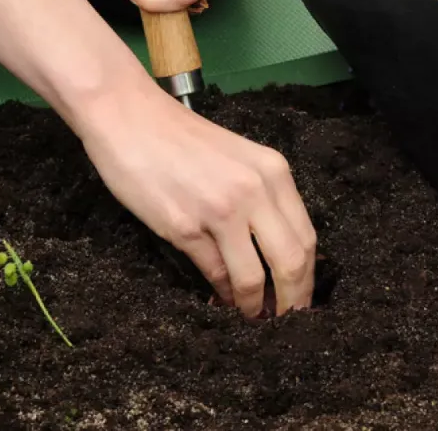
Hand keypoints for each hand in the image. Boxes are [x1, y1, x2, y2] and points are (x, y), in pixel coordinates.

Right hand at [72, 80, 317, 317]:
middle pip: (291, 262)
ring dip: (254, 306)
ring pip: (254, 277)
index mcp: (273, 171)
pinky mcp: (184, 226)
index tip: (302, 299)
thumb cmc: (180, 138)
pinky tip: (220, 299)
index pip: (307, 237)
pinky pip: (214, 273)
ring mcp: (220, 210)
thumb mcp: (237, 158)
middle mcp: (254, 190)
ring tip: (251, 317)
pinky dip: (221, 294)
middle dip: (291, 301)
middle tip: (285, 322)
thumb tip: (277, 254)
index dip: (308, 278)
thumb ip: (261, 199)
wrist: (129, 116)